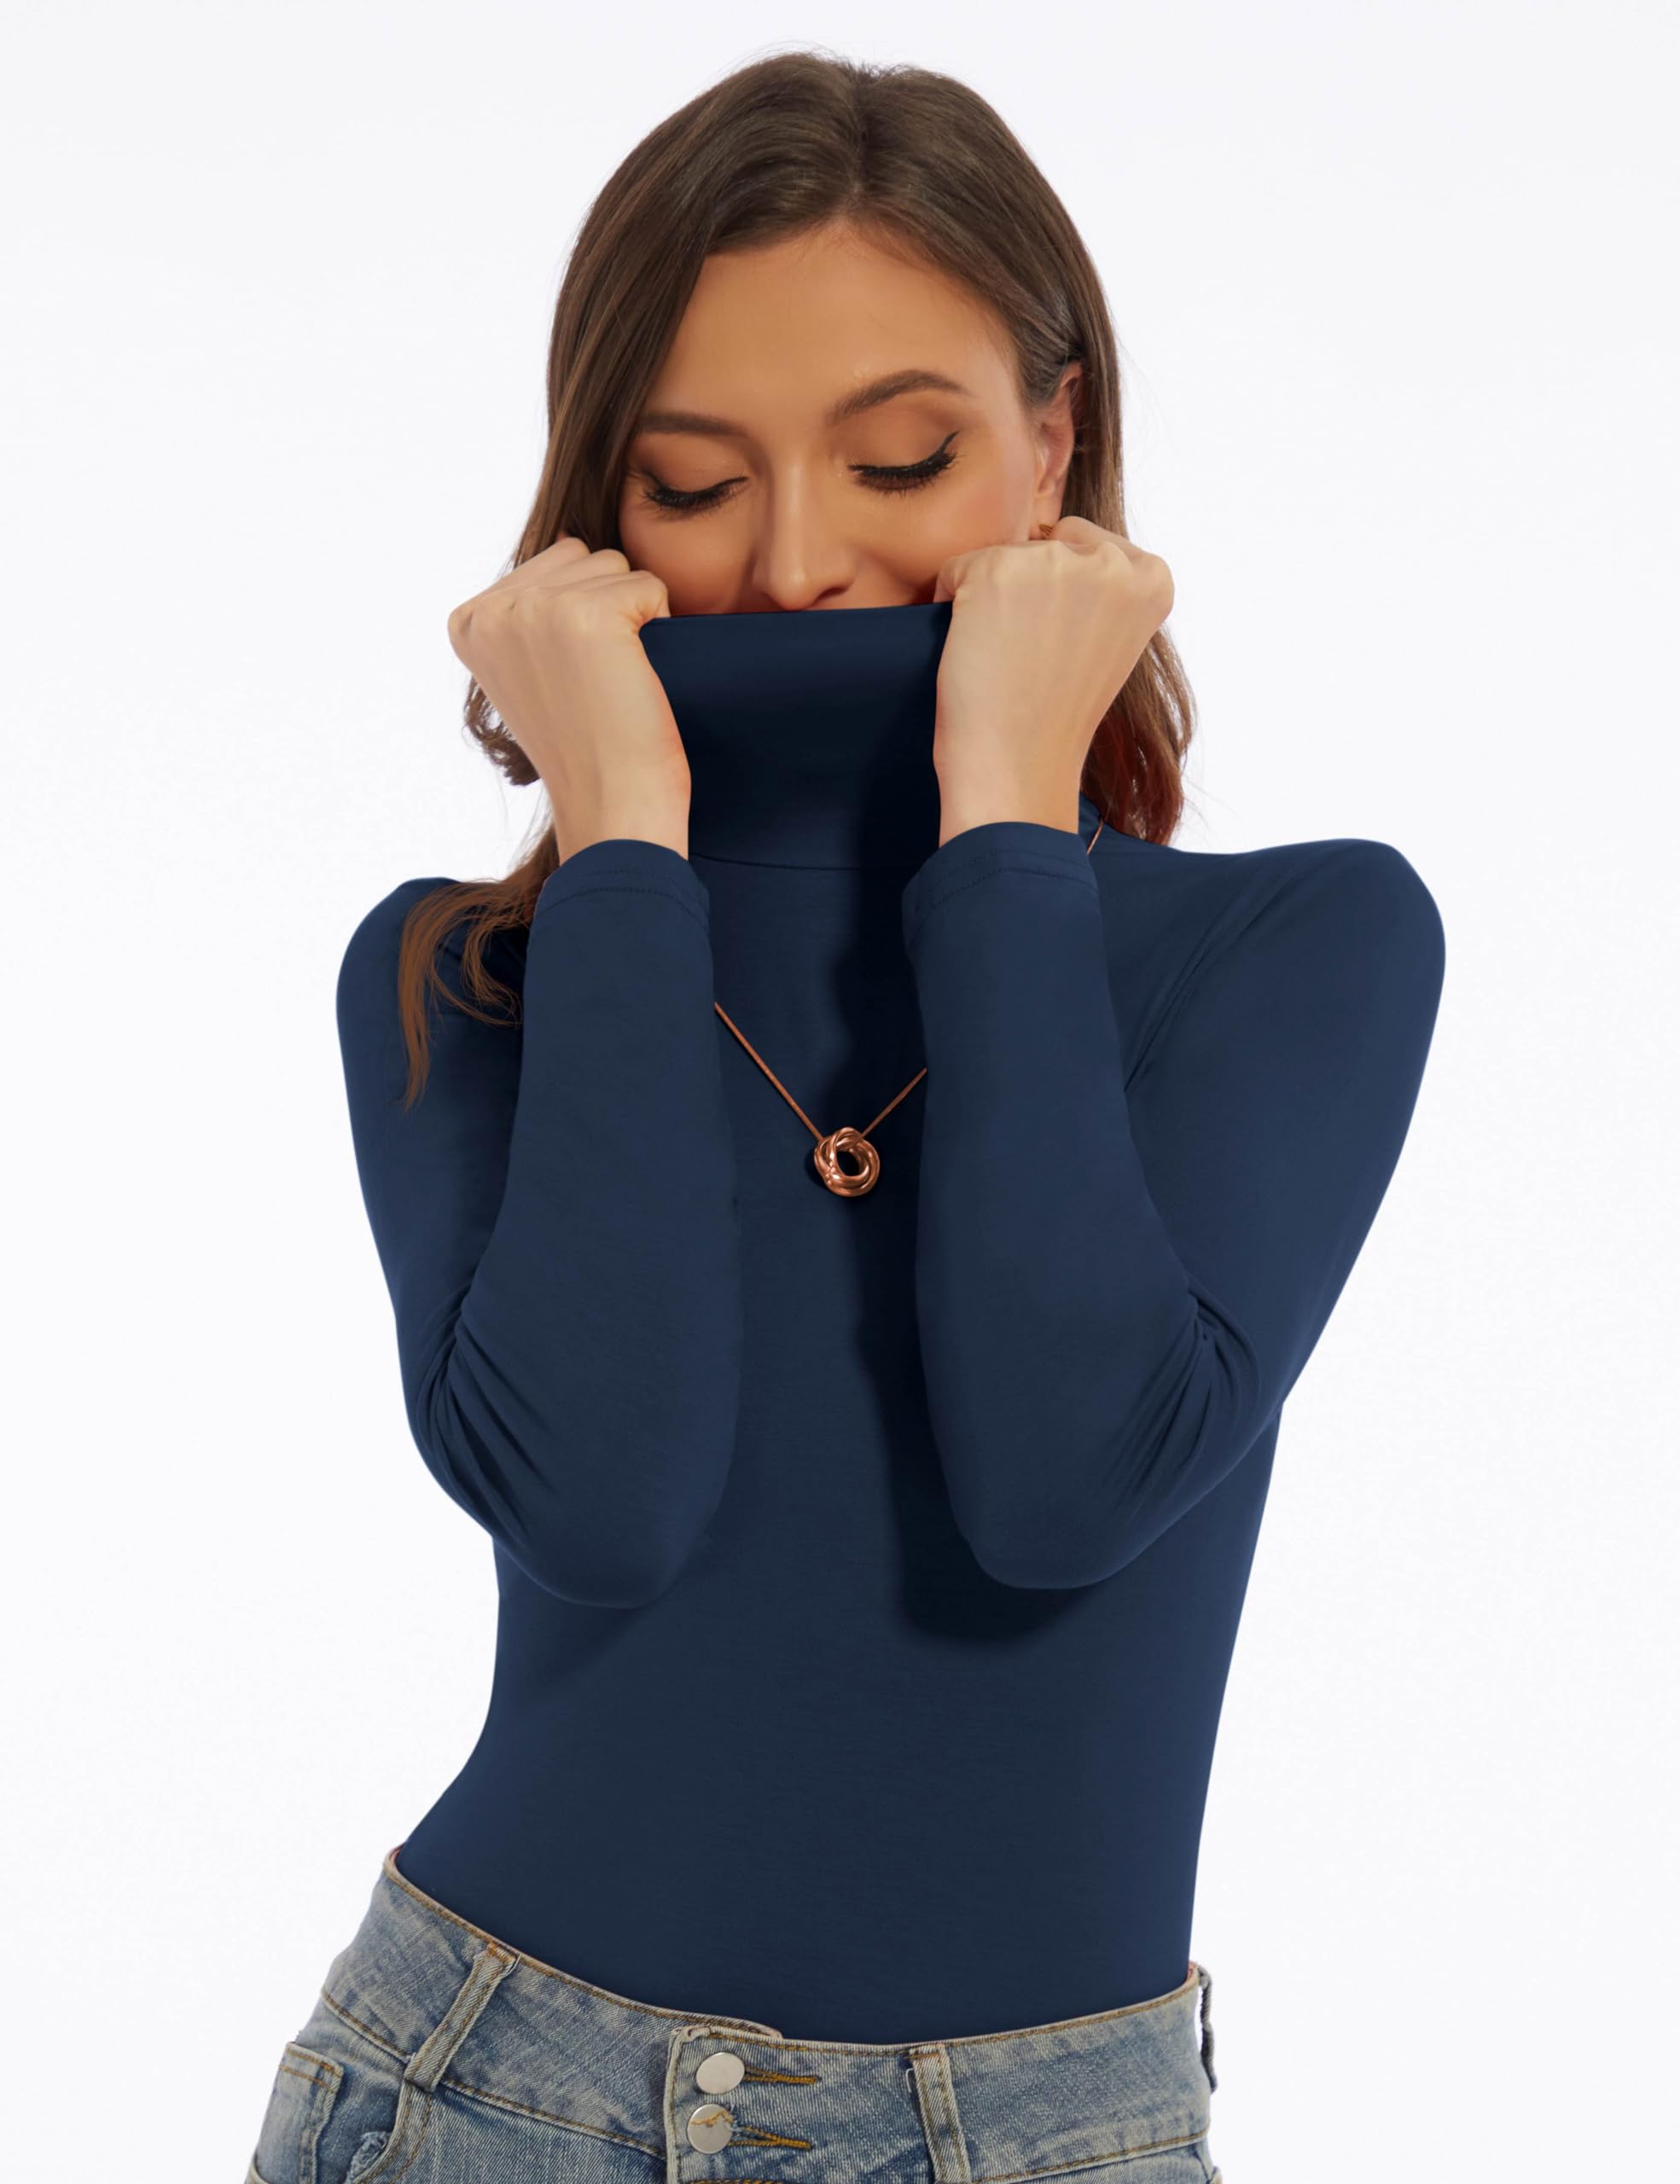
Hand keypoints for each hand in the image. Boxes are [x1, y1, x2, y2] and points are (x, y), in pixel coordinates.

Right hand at [446, 537, 692, 863]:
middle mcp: (492, 610)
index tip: (570, 680)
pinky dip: (661, 627)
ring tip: (612, 681)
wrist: (612, 807)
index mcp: (467, 621)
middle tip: (596, 683)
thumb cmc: (586, 748)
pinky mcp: (586, 614)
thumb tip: (568, 546)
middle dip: (605, 609)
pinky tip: (634, 678)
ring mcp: (535, 609)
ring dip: (631, 619)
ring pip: (615, 566)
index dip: (581, 616)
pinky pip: (649, 587)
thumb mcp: (529, 670)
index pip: (552, 565)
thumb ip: (529, 611)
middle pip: (582, 557)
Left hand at [929, 516, 1173, 841]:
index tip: (1065, 643)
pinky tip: (976, 651)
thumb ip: (1103, 588)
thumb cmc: (1058, 715)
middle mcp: (1111, 562)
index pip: (1089, 545)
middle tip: (1033, 656)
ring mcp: (1055, 563)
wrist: (1019, 767)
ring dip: (992, 600)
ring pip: (1002, 557)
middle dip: (1029, 591)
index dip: (1064, 593)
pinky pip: (957, 570)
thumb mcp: (1110, 640)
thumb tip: (1060, 538)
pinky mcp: (997, 571)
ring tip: (1007, 658)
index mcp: (1151, 578)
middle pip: (1045, 545)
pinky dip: (952, 606)